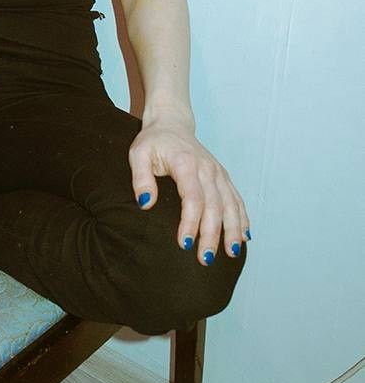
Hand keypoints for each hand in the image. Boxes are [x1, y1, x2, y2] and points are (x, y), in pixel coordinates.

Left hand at [128, 115, 250, 265]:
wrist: (171, 123)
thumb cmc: (153, 141)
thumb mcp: (138, 154)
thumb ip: (140, 178)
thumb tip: (146, 203)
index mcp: (186, 163)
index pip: (193, 197)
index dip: (190, 222)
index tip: (184, 244)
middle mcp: (207, 168)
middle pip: (214, 206)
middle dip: (211, 234)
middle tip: (204, 259)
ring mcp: (218, 173)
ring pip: (231, 204)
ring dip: (232, 230)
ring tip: (231, 253)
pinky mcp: (223, 176)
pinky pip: (236, 199)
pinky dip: (242, 218)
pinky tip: (244, 237)